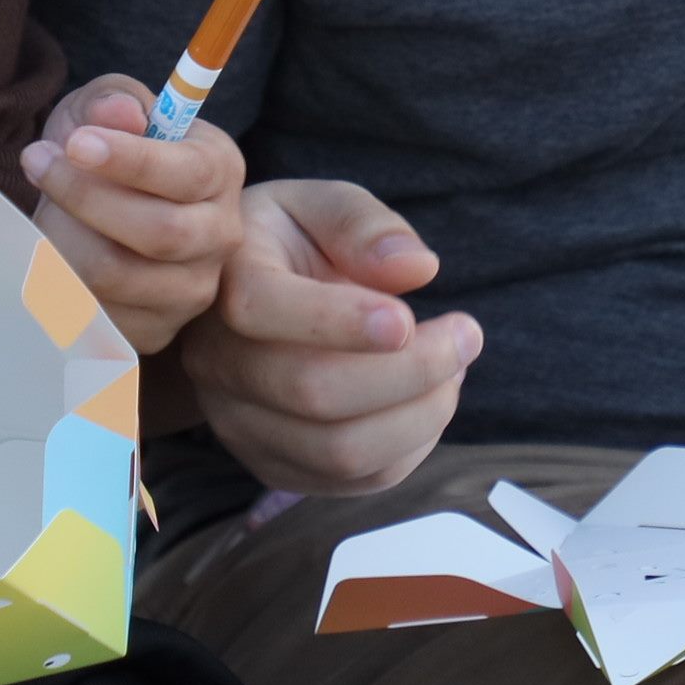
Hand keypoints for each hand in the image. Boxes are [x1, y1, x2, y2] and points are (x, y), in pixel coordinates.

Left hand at [24, 74, 241, 354]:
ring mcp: (191, 290)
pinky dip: (55, 279)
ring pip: (115, 275)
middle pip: (160, 233)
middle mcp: (220, 235)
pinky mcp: (154, 330)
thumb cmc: (105, 153)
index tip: (74, 143)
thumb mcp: (106, 109)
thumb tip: (119, 114)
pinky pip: (94, 313)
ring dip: (60, 236)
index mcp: (219, 170)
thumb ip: (113, 100)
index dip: (129, 160)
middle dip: (84, 196)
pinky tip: (46, 248)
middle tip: (37, 160)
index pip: (187, 174)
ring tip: (40, 205)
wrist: (96, 209)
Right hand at [178, 178, 480, 496]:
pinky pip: (357, 479)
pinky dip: (414, 444)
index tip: (408, 316)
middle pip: (311, 391)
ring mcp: (241, 425)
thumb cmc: (292, 246)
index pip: (258, 310)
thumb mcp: (319, 206)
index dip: (339, 320)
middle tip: (467, 332)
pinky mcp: (276, 466)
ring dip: (422, 413)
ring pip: (339, 450)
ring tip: (455, 365)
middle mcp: (217, 363)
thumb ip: (363, 224)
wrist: (246, 305)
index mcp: (224, 282)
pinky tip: (430, 398)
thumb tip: (416, 268)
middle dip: (411, 369)